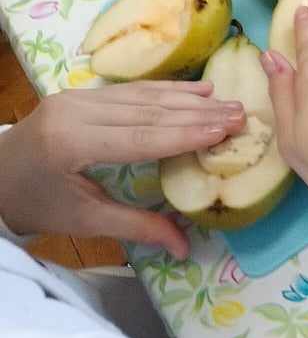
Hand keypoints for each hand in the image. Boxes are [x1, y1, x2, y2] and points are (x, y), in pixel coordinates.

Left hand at [0, 81, 244, 256]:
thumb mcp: (83, 220)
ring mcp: (76, 97)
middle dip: (197, 113)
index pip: (140, 137)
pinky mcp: (80, 92)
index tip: (225, 129)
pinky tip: (196, 89)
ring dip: (188, 98)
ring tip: (227, 100)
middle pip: (147, 111)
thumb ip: (136, 227)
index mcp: (71, 143)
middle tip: (240, 114)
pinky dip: (166, 90)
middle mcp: (74, 112)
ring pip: (143, 95)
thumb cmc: (37, 204)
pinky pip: (130, 90)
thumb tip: (186, 248)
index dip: (185, 133)